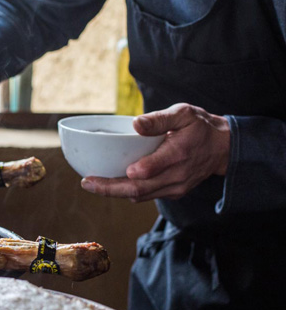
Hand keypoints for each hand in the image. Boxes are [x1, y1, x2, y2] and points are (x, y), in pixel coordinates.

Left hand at [80, 103, 230, 201]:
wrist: (222, 148)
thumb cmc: (199, 127)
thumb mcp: (184, 113)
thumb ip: (160, 119)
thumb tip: (136, 124)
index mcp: (178, 153)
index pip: (150, 169)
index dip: (129, 173)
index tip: (108, 171)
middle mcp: (176, 175)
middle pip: (138, 189)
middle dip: (110, 189)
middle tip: (87, 184)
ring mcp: (174, 187)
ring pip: (140, 196)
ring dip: (115, 192)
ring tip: (93, 185)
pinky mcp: (172, 193)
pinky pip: (146, 196)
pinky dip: (128, 191)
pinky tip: (112, 184)